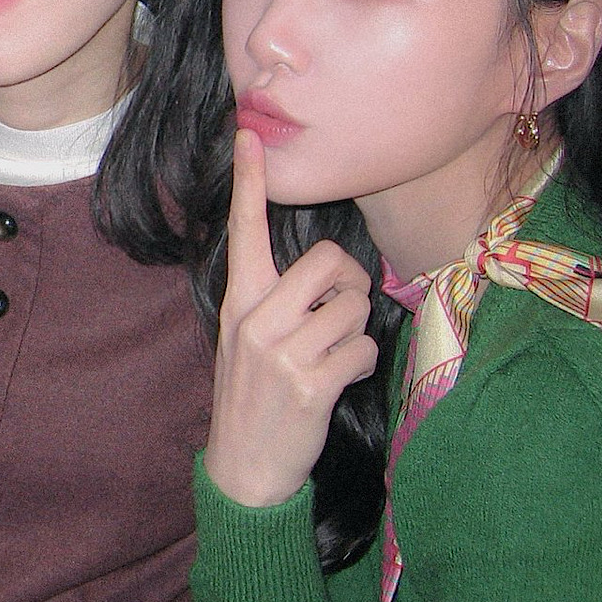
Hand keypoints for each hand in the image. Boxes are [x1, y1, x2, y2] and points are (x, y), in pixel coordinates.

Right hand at [203, 129, 379, 506]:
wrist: (244, 468)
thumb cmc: (255, 397)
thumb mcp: (247, 342)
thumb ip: (277, 303)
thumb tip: (332, 278)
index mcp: (239, 302)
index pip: (243, 231)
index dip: (249, 181)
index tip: (250, 134)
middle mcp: (254, 319)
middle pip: (326, 262)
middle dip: (350, 286)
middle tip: (340, 316)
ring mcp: (279, 352)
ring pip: (352, 309)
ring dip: (357, 335)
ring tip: (333, 359)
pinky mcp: (308, 383)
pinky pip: (362, 350)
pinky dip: (362, 365)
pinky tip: (338, 383)